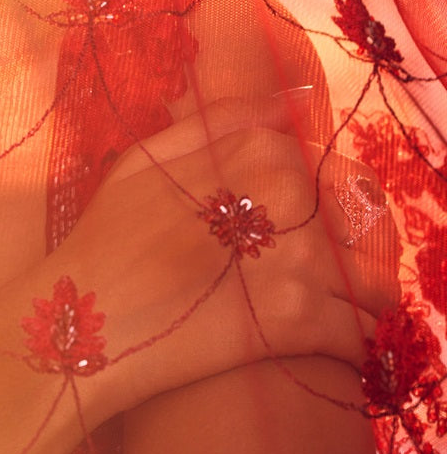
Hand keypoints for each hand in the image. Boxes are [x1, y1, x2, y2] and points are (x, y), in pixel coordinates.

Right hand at [61, 93, 398, 414]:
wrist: (79, 321)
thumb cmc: (104, 239)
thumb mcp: (147, 158)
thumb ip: (223, 121)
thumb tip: (295, 99)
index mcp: (257, 150)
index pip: (331, 173)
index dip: (322, 209)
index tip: (304, 237)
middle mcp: (289, 195)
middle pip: (362, 226)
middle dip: (350, 255)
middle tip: (320, 283)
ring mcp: (298, 259)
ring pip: (374, 283)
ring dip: (363, 302)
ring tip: (335, 318)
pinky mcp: (299, 321)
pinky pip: (362, 334)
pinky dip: (356, 346)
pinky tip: (334, 353)